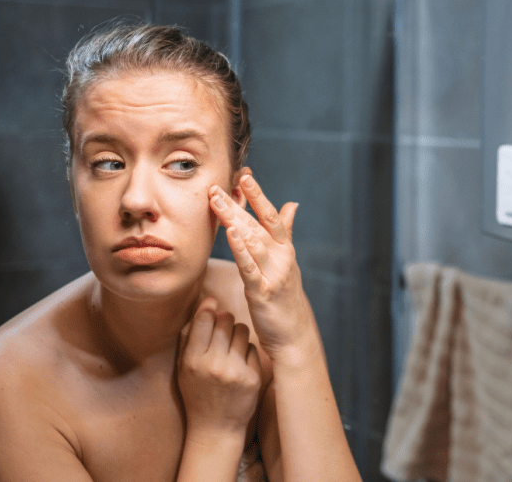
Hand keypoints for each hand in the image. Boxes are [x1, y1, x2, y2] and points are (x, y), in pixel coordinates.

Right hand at [177, 298, 261, 437]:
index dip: (209, 308)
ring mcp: (235, 371)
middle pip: (226, 320)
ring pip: (242, 330)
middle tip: (222, 330)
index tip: (212, 306)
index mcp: (192, 361)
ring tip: (231, 346)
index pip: (204, 319)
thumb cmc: (197, 393)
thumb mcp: (183, 367)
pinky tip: (239, 363)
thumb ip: (189, 336)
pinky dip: (247, 351)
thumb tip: (207, 304)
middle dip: (224, 320)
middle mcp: (213, 364)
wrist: (215, 427)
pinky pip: (252, 347)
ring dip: (237, 333)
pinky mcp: (253, 377)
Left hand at [209, 174, 318, 360]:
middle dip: (235, 203)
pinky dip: (240, 250)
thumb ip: (286, 232)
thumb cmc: (286, 299)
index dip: (257, 195)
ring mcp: (274, 274)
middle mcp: (282, 257)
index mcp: (285, 249)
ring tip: (216, 202)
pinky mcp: (263, 292)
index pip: (270, 215)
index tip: (243, 175)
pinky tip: (230, 234)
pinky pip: (249, 268)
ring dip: (233, 219)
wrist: (294, 335)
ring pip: (252, 240)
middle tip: (216, 186)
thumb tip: (292, 204)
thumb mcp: (286, 262)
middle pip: (256, 224)